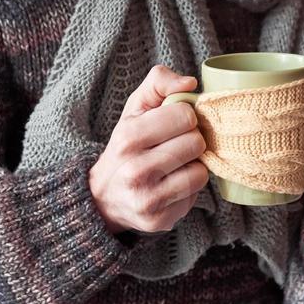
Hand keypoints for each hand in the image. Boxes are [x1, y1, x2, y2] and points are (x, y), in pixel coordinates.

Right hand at [89, 66, 209, 234]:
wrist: (103, 197)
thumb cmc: (127, 146)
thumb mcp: (135, 109)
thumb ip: (159, 83)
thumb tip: (190, 83)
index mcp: (128, 137)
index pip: (184, 115)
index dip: (184, 116)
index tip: (172, 123)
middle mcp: (135, 170)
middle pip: (195, 143)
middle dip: (190, 140)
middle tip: (174, 145)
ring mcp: (147, 199)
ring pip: (200, 171)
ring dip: (192, 165)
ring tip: (173, 165)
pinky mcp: (159, 220)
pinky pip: (195, 195)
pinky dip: (187, 187)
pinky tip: (170, 185)